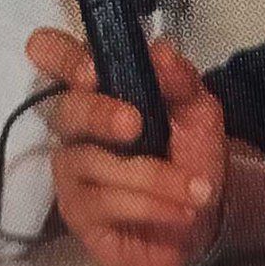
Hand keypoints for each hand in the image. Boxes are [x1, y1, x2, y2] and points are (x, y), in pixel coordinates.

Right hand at [26, 28, 224, 265]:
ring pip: (89, 162)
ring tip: (195, 190)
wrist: (208, 214)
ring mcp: (72, 171)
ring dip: (151, 175)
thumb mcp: (199, 110)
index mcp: (100, 88)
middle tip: (135, 124)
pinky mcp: (78, 215)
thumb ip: (180, 80)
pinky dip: (150, 205)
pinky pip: (103, 204)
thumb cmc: (191, 151)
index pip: (56, 56)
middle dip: (98, 113)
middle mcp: (76, 127)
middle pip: (64, 110)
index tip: (89, 71)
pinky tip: (181, 209)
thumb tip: (160, 51)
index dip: (59, 57)